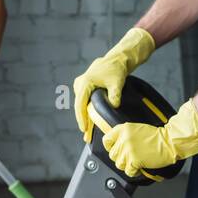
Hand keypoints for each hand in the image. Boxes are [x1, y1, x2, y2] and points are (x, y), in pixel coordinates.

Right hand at [72, 27, 155, 142]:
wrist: (117, 59)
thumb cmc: (117, 70)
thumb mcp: (117, 82)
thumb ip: (115, 94)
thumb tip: (114, 105)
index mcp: (85, 83)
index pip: (80, 104)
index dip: (82, 118)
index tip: (84, 129)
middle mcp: (80, 83)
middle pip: (79, 106)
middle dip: (83, 121)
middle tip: (86, 137)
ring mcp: (81, 85)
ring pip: (81, 104)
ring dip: (84, 117)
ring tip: (88, 132)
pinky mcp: (84, 86)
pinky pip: (84, 101)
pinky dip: (86, 111)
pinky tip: (90, 121)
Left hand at [102, 100, 197, 177]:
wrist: (169, 141)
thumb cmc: (158, 136)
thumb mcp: (138, 129)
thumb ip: (126, 135)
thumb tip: (118, 144)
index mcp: (124, 129)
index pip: (106, 139)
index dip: (110, 147)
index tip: (114, 149)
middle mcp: (124, 139)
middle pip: (112, 154)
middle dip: (120, 158)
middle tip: (129, 157)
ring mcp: (128, 150)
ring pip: (119, 164)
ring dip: (127, 165)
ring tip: (135, 162)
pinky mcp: (134, 160)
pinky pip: (128, 171)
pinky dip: (133, 171)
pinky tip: (139, 167)